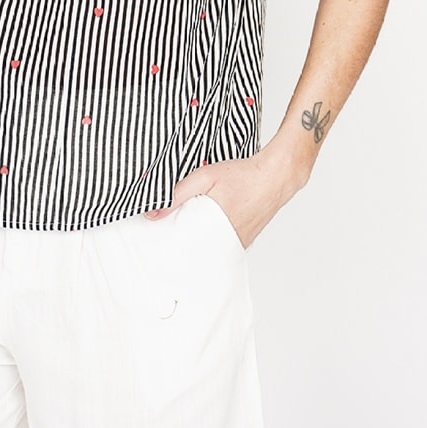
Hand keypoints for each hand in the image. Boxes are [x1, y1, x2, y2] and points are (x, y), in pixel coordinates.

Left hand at [143, 143, 304, 248]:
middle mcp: (227, 241)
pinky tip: (203, 227)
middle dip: (180, 246)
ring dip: (196, 242)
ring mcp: (237, 244)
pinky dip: (210, 238)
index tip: (154, 246)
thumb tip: (152, 213)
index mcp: (215, 228)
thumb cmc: (242, 176)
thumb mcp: (205, 177)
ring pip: (208, 249)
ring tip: (181, 233)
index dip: (168, 247)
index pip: (184, 249)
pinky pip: (221, 245)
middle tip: (163, 241)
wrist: (275, 177)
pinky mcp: (243, 241)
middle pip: (195, 251)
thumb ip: (178, 194)